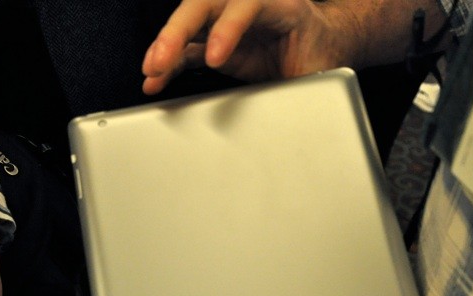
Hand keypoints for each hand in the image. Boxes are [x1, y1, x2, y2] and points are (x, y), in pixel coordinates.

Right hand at [142, 0, 360, 94]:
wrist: (320, 45)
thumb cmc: (321, 50)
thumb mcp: (321, 66)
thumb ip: (307, 80)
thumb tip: (295, 108)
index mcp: (280, 3)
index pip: (246, 5)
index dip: (227, 29)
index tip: (216, 58)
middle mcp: (246, 5)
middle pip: (205, 5)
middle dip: (179, 30)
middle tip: (163, 58)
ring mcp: (226, 22)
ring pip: (189, 24)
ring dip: (166, 46)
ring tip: (151, 70)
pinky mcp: (214, 42)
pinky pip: (187, 50)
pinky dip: (170, 65)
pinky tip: (155, 79)